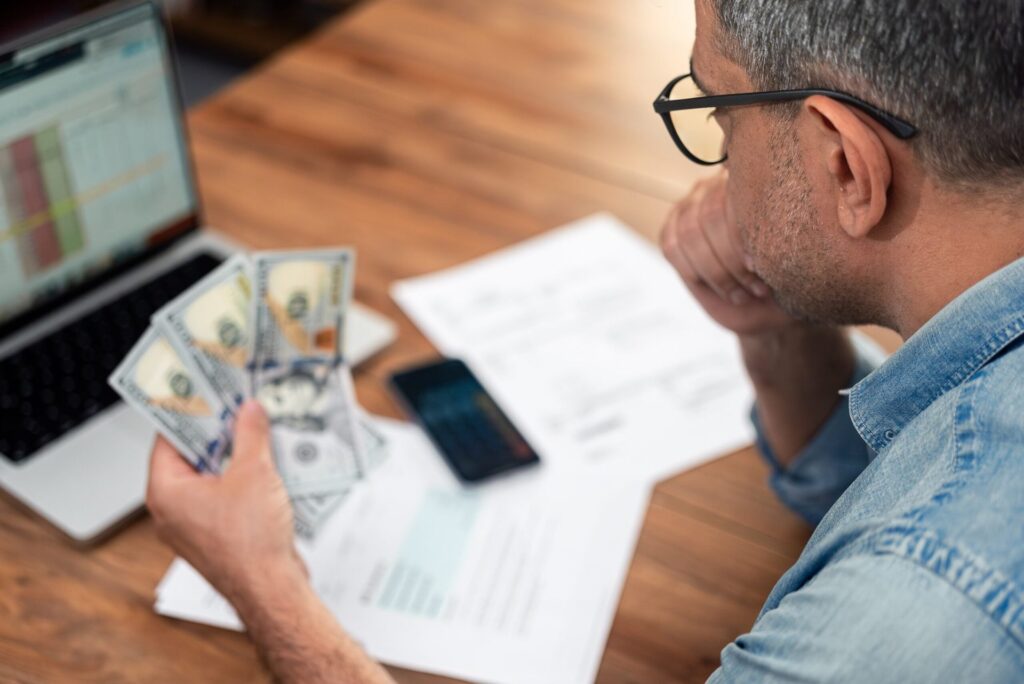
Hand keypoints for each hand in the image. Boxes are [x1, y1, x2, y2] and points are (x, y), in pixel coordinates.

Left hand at [146, 400, 305, 603]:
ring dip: (233, 455)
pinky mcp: (217, 535)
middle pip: (191, 455)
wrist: (271, 589)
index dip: (189, 412)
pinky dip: (242, 479)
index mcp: (166, 491)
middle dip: (217, 432)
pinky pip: (224, 496)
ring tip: (257, 431)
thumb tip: (248, 411)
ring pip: (210, 476)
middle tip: (238, 406)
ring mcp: (194, 524)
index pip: (168, 437)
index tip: (206, 391)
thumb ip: (250, 434)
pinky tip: (267, 465)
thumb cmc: (251, 542)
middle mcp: (172, 509)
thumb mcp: (254, 472)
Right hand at [660, 171, 796, 335]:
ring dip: (718, 271)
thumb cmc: (792, 274)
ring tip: (747, 292)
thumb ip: (795, 233)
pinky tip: (728, 291)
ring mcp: (691, 204)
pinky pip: (673, 247)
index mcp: (752, 179)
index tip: (762, 265)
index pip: (738, 196)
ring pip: (689, 233)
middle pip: (710, 214)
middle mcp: (717, 184)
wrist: (773, 302)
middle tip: (761, 287)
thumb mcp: (802, 255)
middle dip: (733, 259)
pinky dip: (699, 273)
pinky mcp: (673, 228)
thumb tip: (797, 210)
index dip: (745, 234)